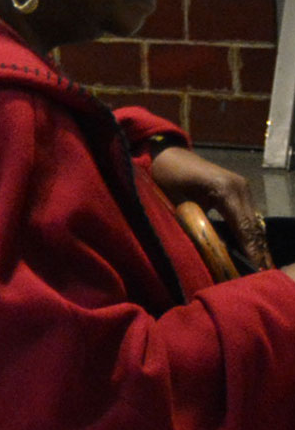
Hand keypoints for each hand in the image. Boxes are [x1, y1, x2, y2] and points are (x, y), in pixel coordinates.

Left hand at [151, 145, 273, 271]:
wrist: (168, 154)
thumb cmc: (167, 176)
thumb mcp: (178, 202)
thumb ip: (195, 224)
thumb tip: (214, 251)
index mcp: (225, 189)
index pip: (242, 226)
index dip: (250, 250)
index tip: (257, 270)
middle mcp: (240, 187)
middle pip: (253, 226)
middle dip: (258, 251)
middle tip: (262, 275)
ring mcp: (243, 187)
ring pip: (254, 222)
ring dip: (257, 244)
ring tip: (260, 268)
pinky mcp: (240, 190)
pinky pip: (248, 216)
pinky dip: (250, 233)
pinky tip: (253, 251)